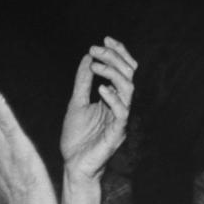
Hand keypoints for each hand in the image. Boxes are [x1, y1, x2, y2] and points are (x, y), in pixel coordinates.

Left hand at [60, 37, 136, 183]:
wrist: (73, 164)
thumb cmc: (77, 136)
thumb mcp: (76, 103)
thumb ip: (83, 82)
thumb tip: (88, 58)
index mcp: (113, 98)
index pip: (123, 71)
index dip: (118, 54)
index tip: (105, 39)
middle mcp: (121, 106)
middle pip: (129, 76)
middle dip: (114, 59)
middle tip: (96, 49)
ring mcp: (121, 119)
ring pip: (129, 90)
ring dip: (113, 74)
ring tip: (96, 65)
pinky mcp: (117, 133)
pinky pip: (122, 112)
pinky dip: (112, 98)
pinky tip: (100, 88)